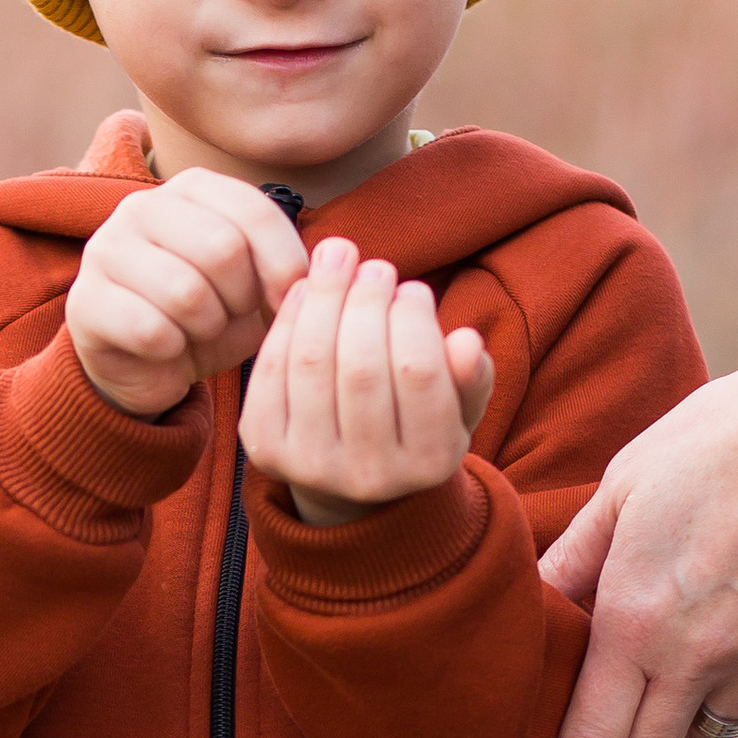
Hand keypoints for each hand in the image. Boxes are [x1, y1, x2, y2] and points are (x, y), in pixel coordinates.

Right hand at [66, 166, 310, 417]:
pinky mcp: (86, 302)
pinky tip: (169, 350)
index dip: (284, 263)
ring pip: (185, 292)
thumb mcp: (255, 286)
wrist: (145, 365)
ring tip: (201, 332)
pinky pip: (152, 330)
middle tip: (234, 318)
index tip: (288, 299)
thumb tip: (323, 270)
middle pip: (221, 249)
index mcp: (191, 188)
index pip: (253, 210)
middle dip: (241, 299)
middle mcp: (141, 206)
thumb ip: (285, 267)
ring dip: (208, 328)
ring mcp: (105, 250)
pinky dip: (174, 352)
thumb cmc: (208, 318)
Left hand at [240, 239, 493, 526]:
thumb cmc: (413, 423)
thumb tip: (467, 341)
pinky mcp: (267, 450)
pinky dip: (289, 320)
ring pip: (312, 362)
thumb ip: (471, 378)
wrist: (350, 479)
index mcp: (429, 464)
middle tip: (375, 267)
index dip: (413, 317)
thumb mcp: (458, 408)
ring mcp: (312, 467)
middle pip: (361, 366)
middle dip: (366, 301)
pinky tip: (307, 289)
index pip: (419, 372)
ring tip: (341, 259)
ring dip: (325, 297)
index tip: (413, 289)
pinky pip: (272, 369)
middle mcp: (370, 476)